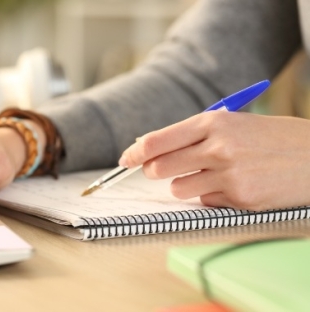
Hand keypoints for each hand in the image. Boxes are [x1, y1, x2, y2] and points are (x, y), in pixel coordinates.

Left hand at [119, 111, 309, 210]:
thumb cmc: (272, 139)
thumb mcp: (234, 125)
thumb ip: (194, 135)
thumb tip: (149, 148)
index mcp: (214, 122)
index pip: (158, 140)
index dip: (136, 152)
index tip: (126, 159)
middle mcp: (219, 147)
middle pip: (160, 167)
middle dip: (155, 171)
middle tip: (161, 170)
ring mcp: (230, 175)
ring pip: (178, 189)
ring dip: (186, 185)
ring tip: (212, 175)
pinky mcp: (241, 200)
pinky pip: (205, 202)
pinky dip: (212, 197)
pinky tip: (235, 187)